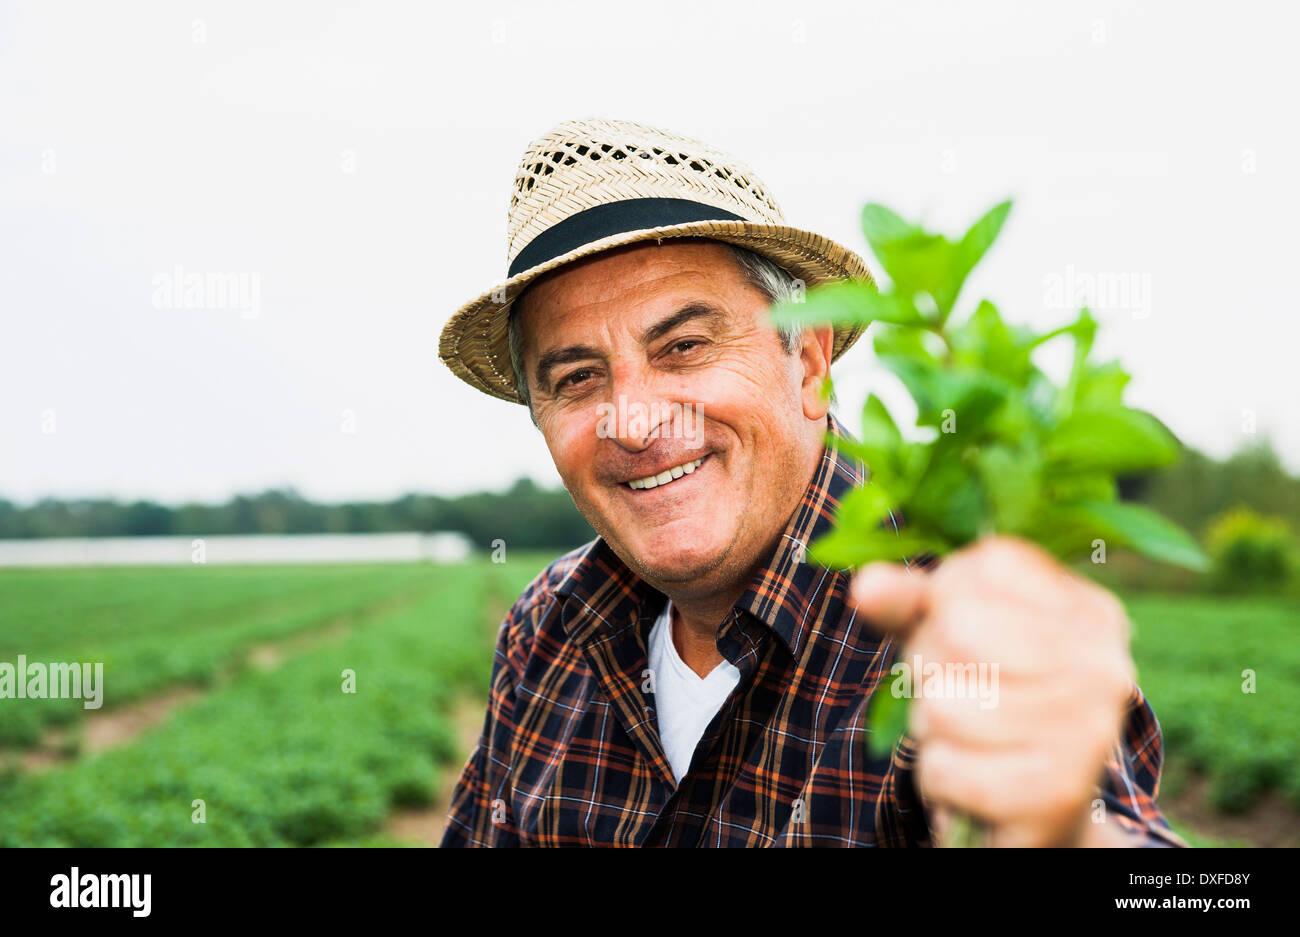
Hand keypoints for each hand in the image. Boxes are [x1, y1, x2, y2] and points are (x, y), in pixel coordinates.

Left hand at [850, 536, 1136, 846]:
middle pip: (957, 630)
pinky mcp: (1060, 795)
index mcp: (1086, 609)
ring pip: (943, 705)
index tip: (962, 644)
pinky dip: (938, 780)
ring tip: (968, 740)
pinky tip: (974, 782)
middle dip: (929, 669)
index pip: (976, 573)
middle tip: (961, 697)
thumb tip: (866, 586)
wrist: (1032, 811)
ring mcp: (1092, 731)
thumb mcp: (943, 636)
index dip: (937, 609)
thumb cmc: (984, 701)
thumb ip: (907, 602)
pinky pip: (945, 770)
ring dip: (931, 729)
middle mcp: (1104, 665)